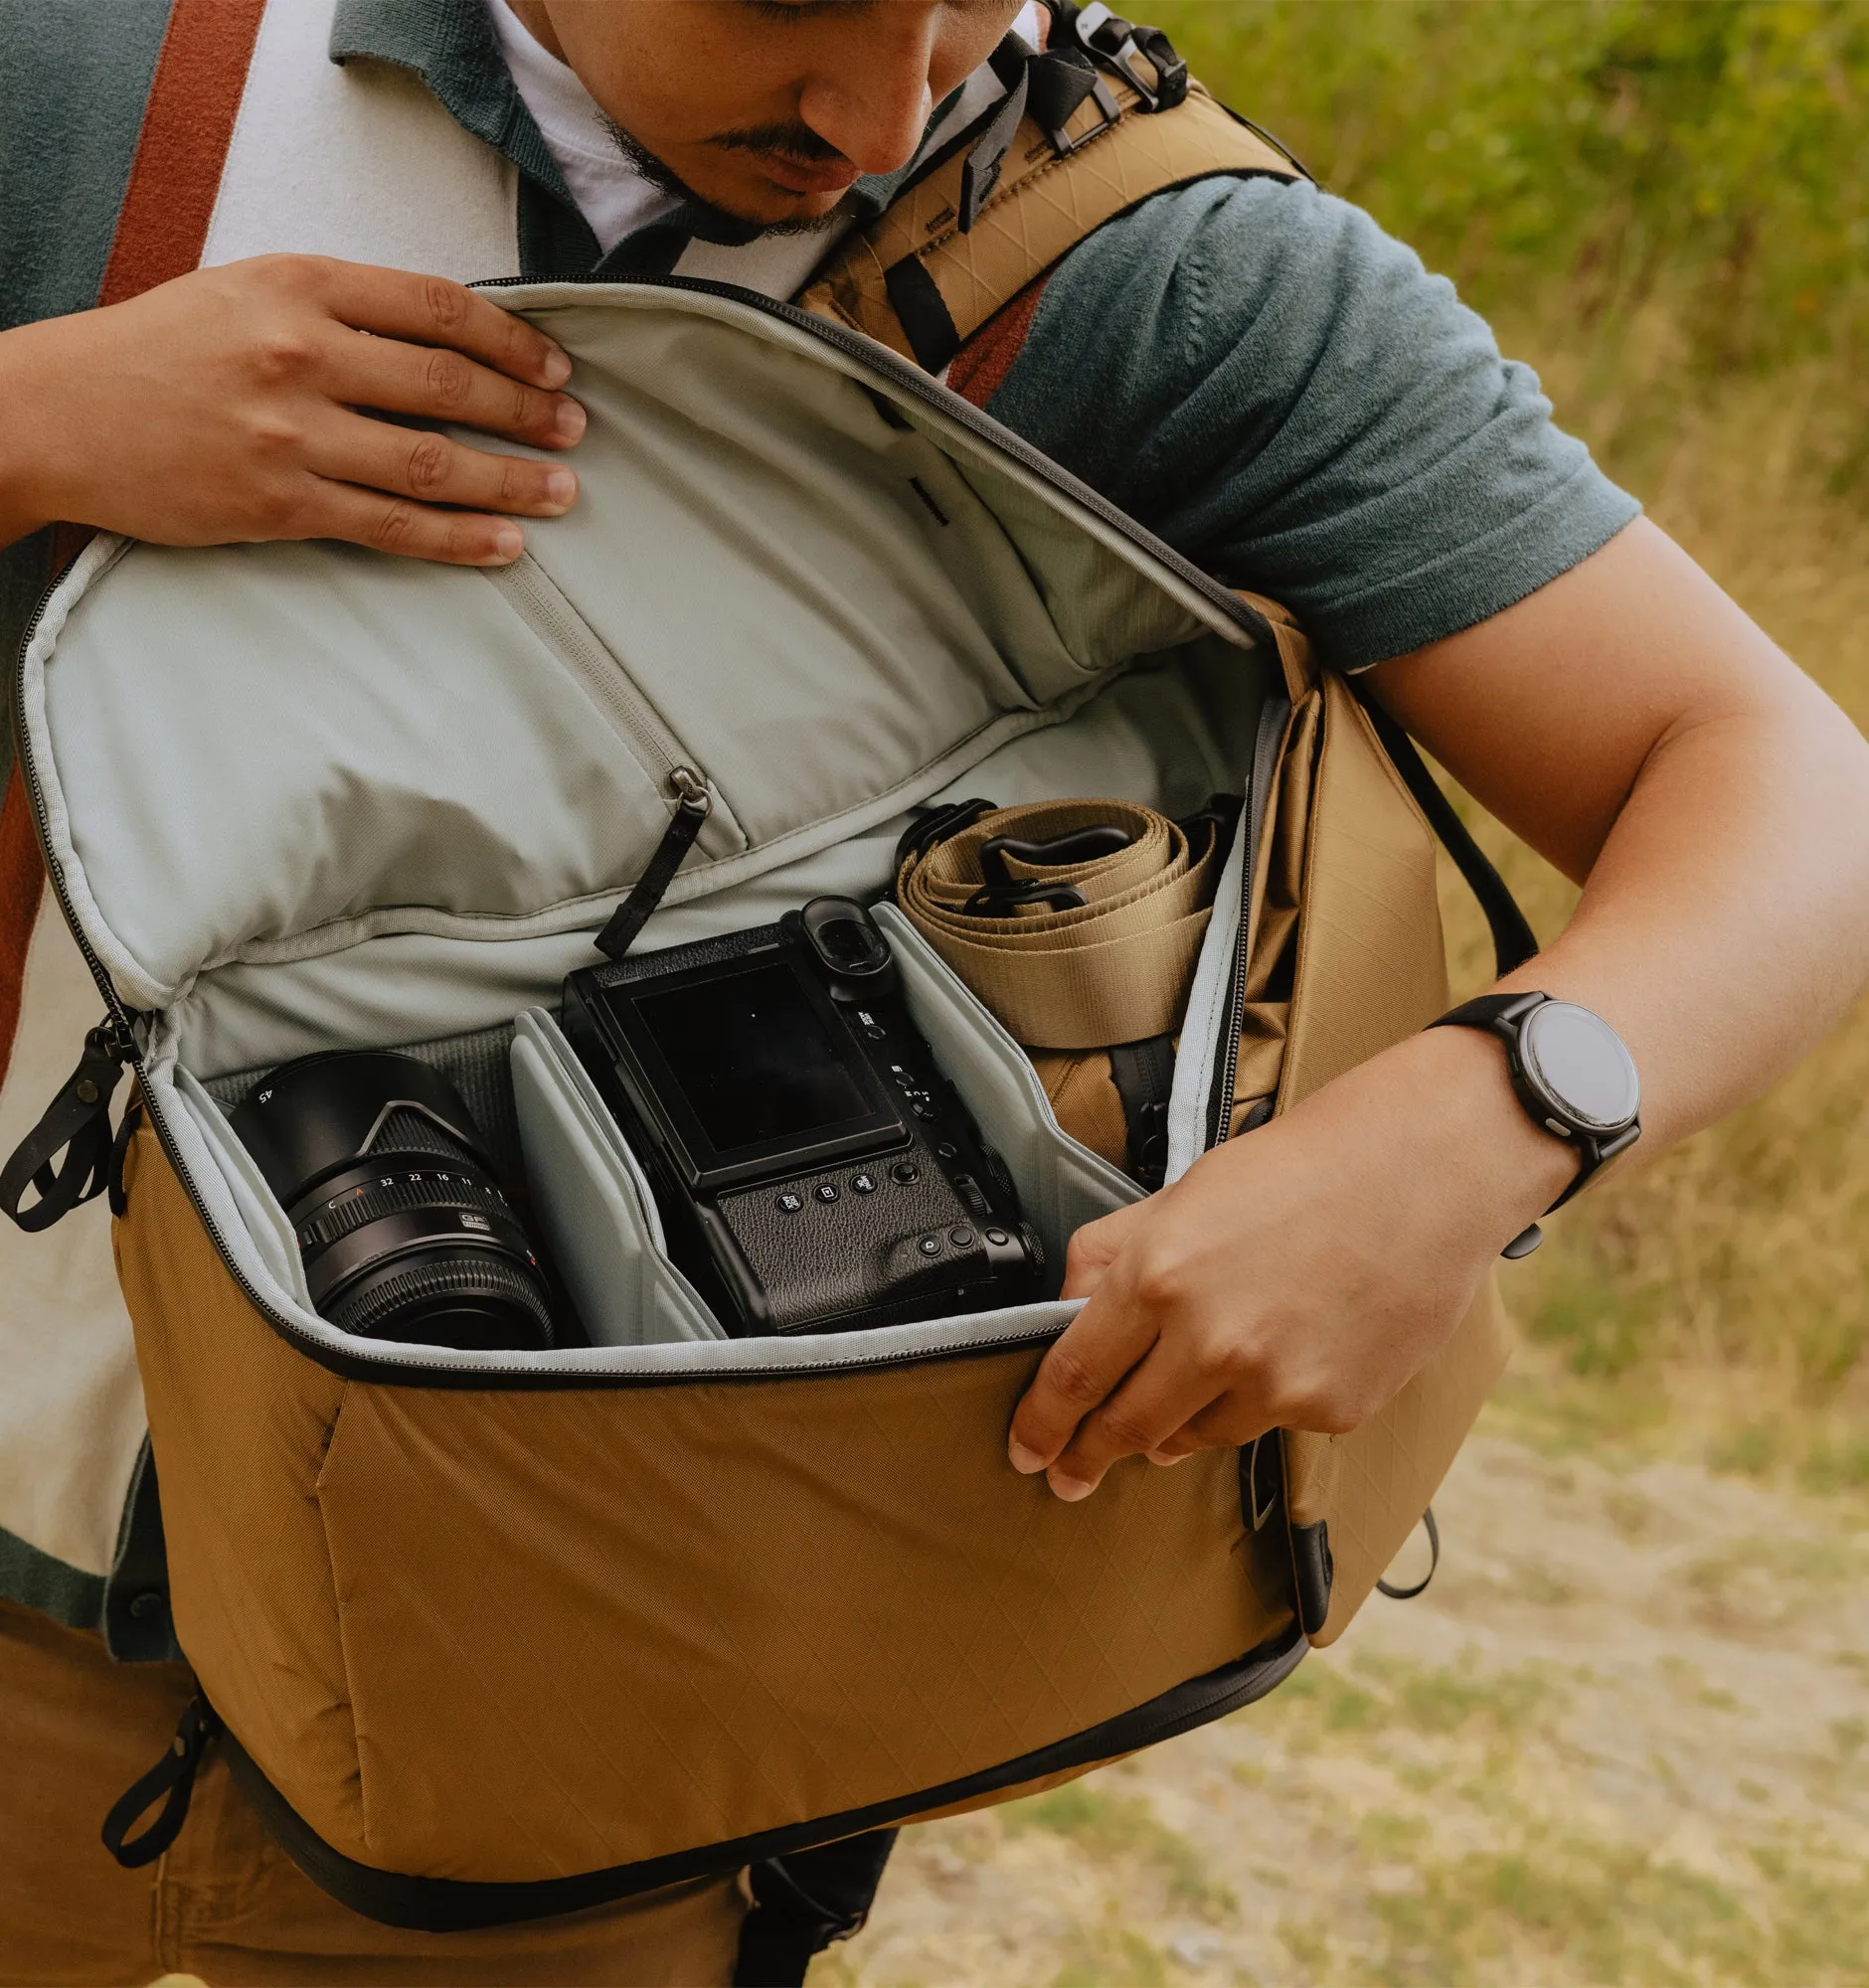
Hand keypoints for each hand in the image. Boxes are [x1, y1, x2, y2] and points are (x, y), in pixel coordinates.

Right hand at [0, 255, 585, 564]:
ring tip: (561, 492)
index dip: (511, 342)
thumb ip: (342, 309)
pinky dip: (457, 538)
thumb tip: (450, 340)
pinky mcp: (279, 505)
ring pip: (430, 463)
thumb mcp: (249, 292)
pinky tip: (505, 544)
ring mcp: (291, 435)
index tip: (553, 368)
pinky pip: (390, 525)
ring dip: (511, 481)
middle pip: (448, 387)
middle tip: (575, 431)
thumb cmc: (161, 350)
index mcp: (300, 285)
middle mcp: (301, 354)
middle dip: (526, 412)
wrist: (57, 414)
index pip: (437, 308)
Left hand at [1006, 1026, 1573, 1499]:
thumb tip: (1062, 1306)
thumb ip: (1112, 1254)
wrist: (1425, 1172)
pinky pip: (1265, 1425)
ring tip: (1176, 1402)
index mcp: (1159, 1276)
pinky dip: (1254, 1405)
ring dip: (1171, 1429)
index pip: (1073, 1374)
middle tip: (1069, 1472)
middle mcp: (1211, 1340)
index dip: (1040, 1423)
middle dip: (1086, 1457)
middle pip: (1124, 1427)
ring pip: (1192, 1437)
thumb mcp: (1183, 1193)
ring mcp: (1275, 1383)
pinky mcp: (1330, 1409)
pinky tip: (1274, 1358)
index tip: (1025, 1448)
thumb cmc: (1306, 1169)